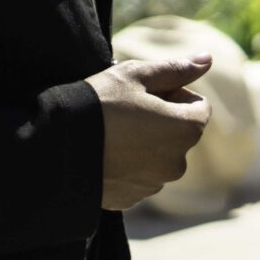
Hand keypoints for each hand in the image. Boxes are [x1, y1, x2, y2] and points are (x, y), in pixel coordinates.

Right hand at [89, 54, 212, 210]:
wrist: (51, 151)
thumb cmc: (97, 105)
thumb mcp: (136, 76)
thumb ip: (176, 69)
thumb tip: (207, 59)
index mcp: (188, 129)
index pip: (197, 106)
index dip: (172, 95)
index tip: (143, 94)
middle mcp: (178, 162)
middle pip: (179, 133)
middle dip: (161, 120)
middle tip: (124, 112)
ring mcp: (154, 184)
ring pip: (158, 155)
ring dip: (145, 144)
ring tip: (110, 134)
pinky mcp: (130, 199)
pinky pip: (138, 176)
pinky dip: (128, 166)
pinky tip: (103, 156)